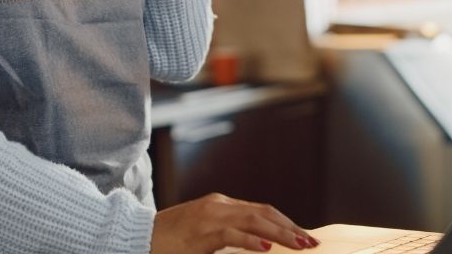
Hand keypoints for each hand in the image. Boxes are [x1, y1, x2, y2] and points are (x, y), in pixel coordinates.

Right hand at [150, 193, 319, 253]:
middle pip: (263, 212)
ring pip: (253, 219)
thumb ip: (229, 235)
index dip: (285, 222)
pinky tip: (266, 246)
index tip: (304, 237)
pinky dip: (250, 239)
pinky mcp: (200, 231)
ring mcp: (209, 216)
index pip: (262, 210)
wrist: (139, 237)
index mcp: (220, 205)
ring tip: (300, 244)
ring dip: (280, 233)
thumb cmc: (171, 241)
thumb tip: (258, 244)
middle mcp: (218, 205)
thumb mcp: (204, 235)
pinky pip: (231, 233)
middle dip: (290, 227)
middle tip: (312, 242)